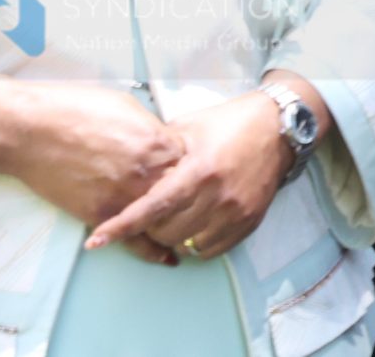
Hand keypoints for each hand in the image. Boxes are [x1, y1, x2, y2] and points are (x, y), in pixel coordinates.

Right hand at [0, 82, 189, 264]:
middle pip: (186, 193)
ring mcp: (124, 197)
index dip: (195, 167)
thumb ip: (152, 129)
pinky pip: (135, 240)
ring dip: (178, 225)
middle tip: (200, 204)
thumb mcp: (128, 107)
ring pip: (165, 220)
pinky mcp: (101, 215)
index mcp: (158, 142)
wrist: (31, 130)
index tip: (196, 171)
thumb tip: (163, 141)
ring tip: (191, 232)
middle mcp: (147, 173)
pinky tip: (166, 258)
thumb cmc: (76, 109)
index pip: (195, 162)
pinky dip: (152, 251)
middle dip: (193, 197)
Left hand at [84, 92, 292, 262]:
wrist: (278, 128)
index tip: (96, 241)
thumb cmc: (227, 123)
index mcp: (199, 169)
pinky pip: (211, 250)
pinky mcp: (249, 222)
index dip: (121, 226)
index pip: (153, 207)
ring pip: (187, 245)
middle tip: (150, 213)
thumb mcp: (188, 128)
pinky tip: (195, 224)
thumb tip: (126, 170)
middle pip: (166, 233)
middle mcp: (218, 195)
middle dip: (150, 227)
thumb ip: (159, 152)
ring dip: (173, 237)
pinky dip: (196, 243)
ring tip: (174, 217)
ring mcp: (236, 211)